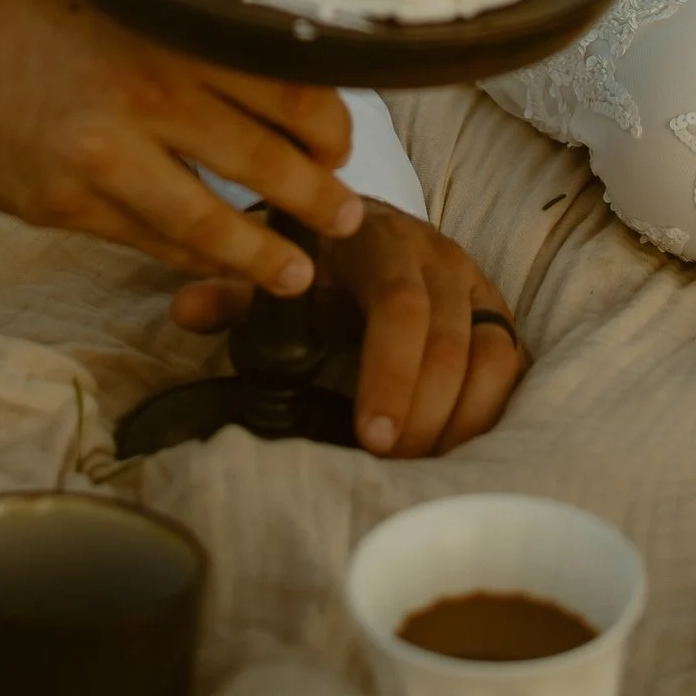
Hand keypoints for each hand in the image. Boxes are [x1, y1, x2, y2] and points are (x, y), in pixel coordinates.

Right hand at [0, 0, 365, 298]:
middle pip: (267, 162)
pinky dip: (186, 257)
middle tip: (347, 219)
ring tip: (296, 273)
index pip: (291, 90)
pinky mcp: (63, 202)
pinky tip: (208, 263)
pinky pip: (146, 240)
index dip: (332, 130)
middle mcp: (148, 94)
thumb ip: (191, 43)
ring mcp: (104, 156)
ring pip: (210, 223)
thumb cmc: (29, 7)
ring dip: (263, 255)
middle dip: (319, 201)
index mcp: (175, 34)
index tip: (342, 148)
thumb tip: (277, 89)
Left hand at [170, 204, 524, 459]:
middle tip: (391, 467)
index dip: (391, 371)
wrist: (370, 227)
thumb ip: (236, 293)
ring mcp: (474, 284)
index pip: (399, 303)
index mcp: (378, 241)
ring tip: (422, 469)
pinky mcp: (497, 315)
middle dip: (423, 411)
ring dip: (461, 419)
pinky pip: (509, 364)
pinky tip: (457, 453)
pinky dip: (489, 412)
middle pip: (449, 337)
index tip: (371, 436)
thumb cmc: (319, 261)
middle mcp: (437, 256)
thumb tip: (186, 312)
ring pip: (490, 353)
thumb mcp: (279, 270)